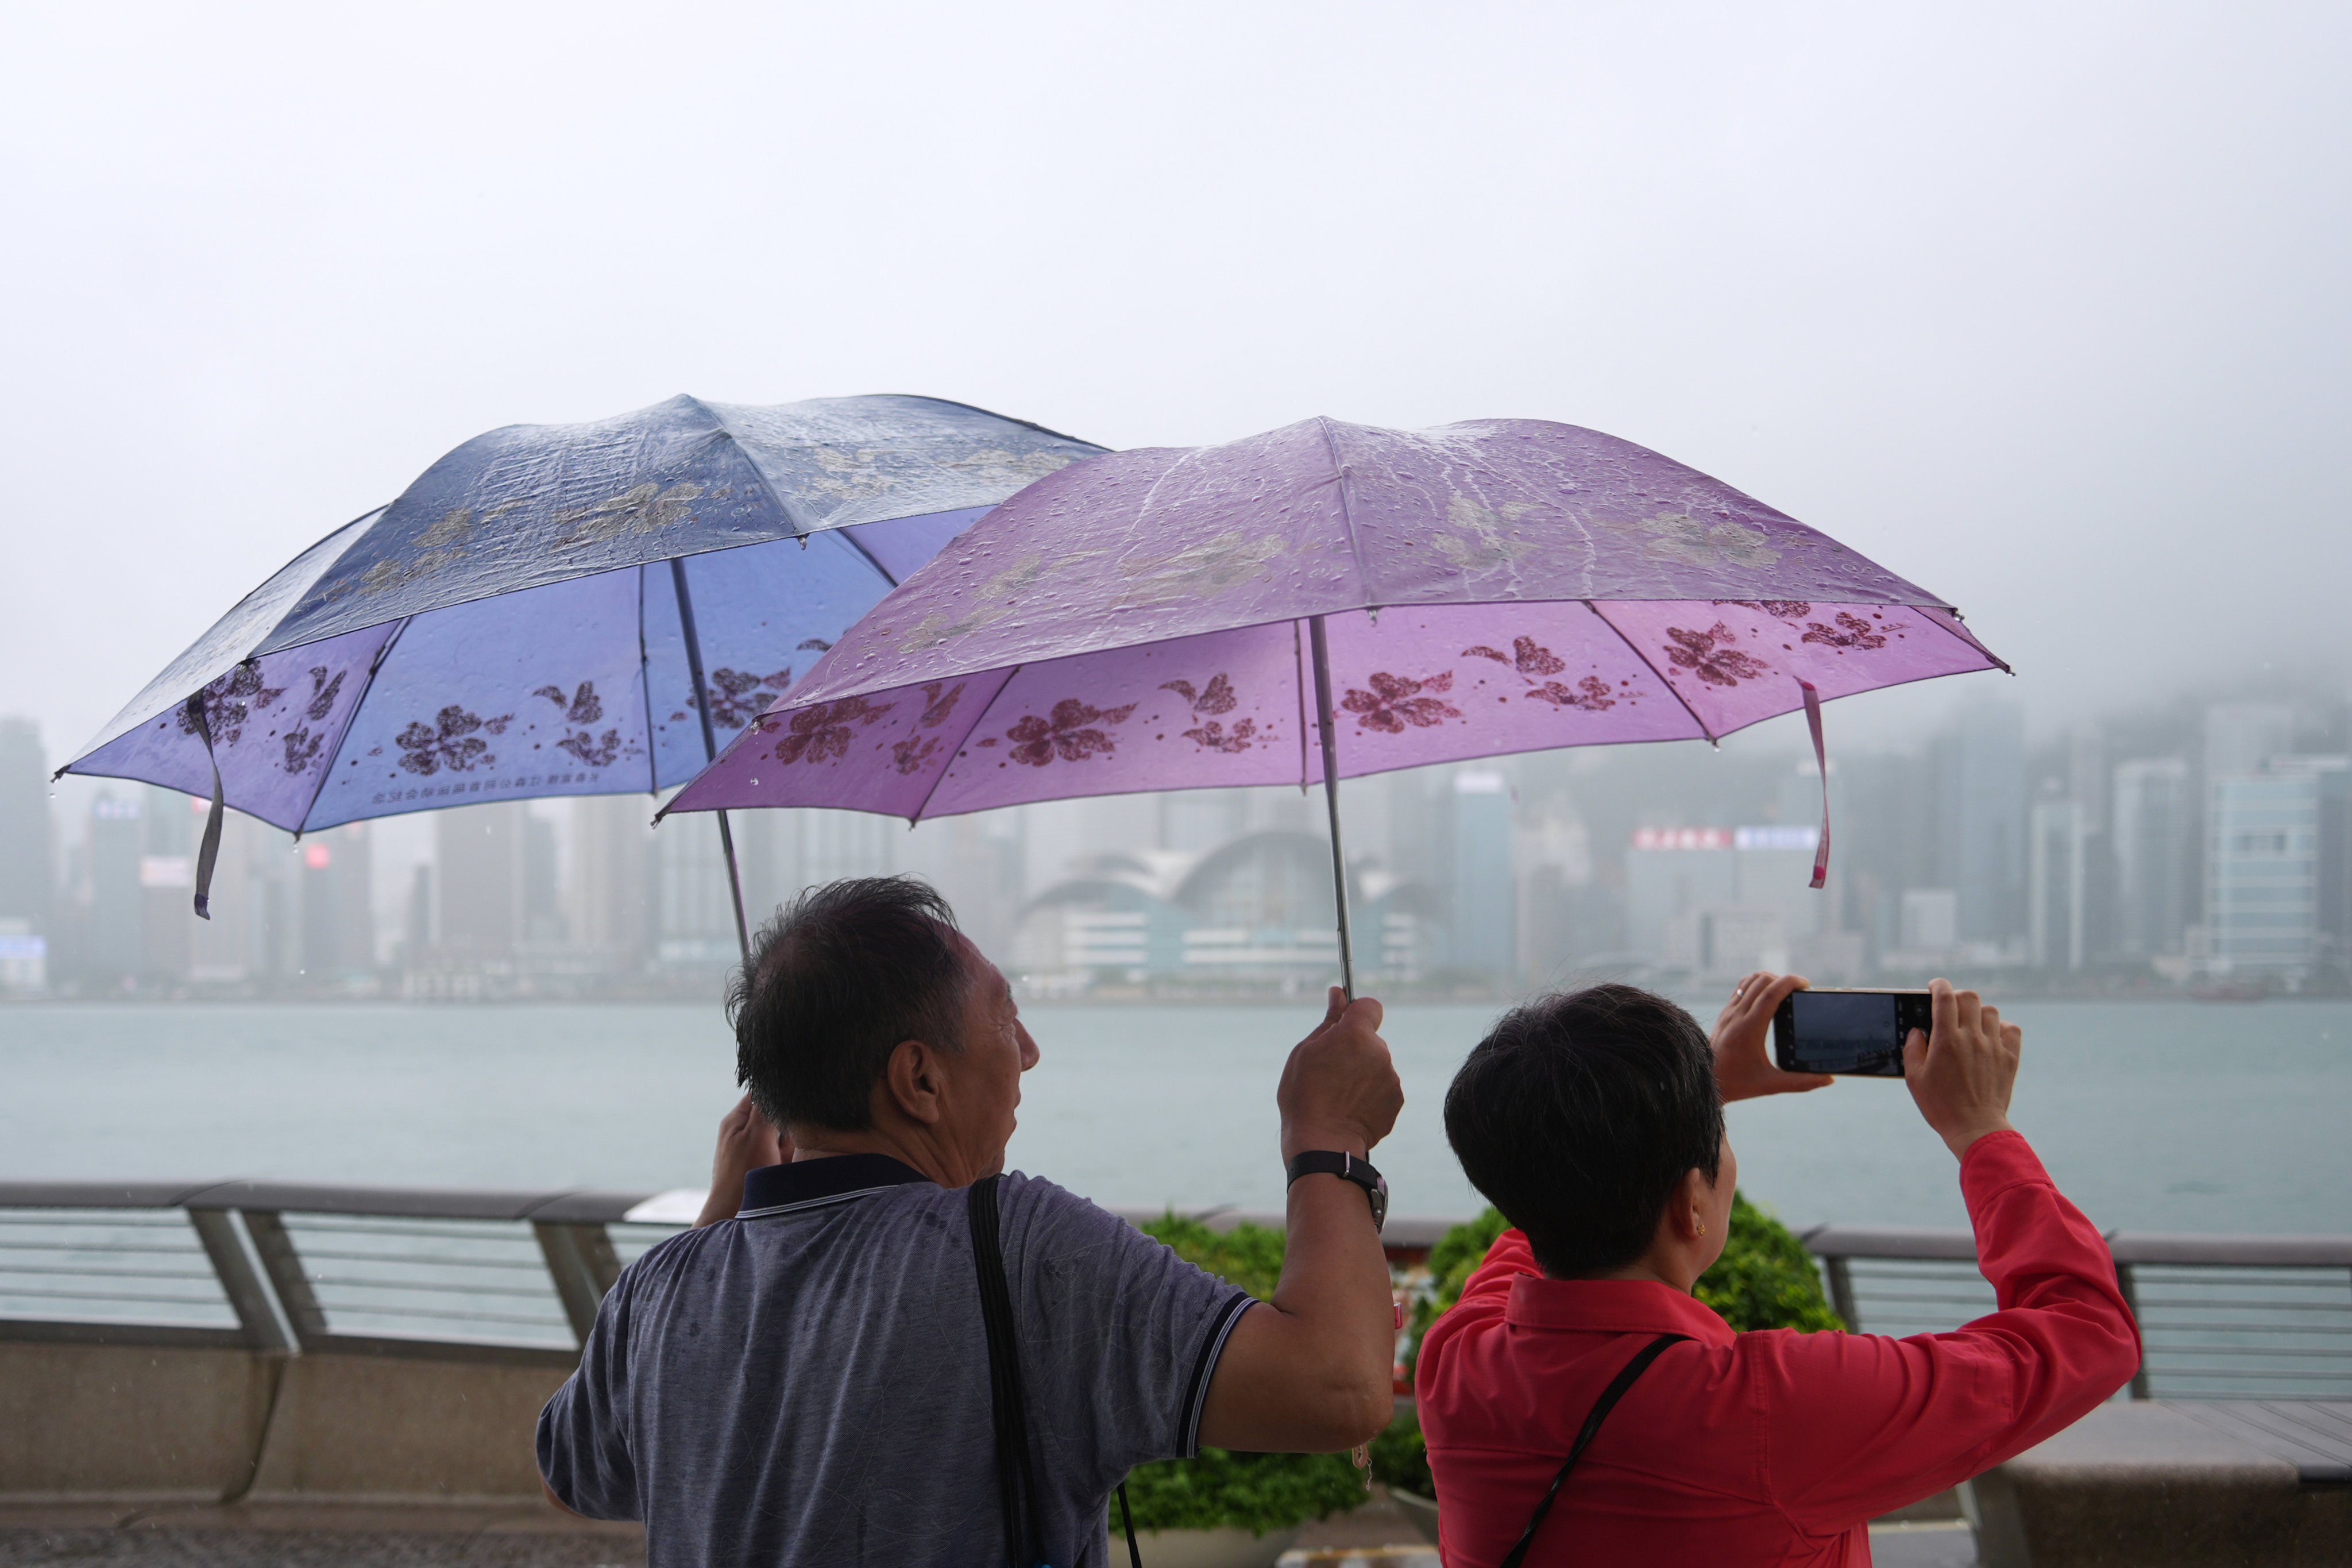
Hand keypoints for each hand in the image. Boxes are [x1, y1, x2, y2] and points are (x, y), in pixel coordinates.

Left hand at [693, 1092, 789, 1227]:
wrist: (735, 1215)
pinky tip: (785, 1171)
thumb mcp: (756, 1133)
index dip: (778, 1095)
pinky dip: (790, 1162)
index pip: (761, 1093)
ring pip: (785, 1137)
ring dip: (790, 1147)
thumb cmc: (743, 1174)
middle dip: (787, 1128)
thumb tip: (774, 1081)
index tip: (792, 1102)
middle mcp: (745, 1133)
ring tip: (781, 1162)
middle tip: (781, 1143)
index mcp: (737, 1120)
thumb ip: (766, 1107)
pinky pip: (785, 1156)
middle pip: (777, 1116)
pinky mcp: (765, 1167)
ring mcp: (756, 1152)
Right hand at [1277, 987, 1402, 1162]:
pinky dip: (1370, 1094)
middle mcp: (1380, 1052)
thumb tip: (1338, 993)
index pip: (1370, 1006)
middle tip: (1331, 1071)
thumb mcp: (1306, 1052)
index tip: (1343, 1026)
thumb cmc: (1305, 1096)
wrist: (1323, 1144)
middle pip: (1371, 1039)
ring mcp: (1391, 1078)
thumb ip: (1328, 1020)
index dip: (1356, 1013)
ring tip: (1339, 1095)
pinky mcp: (1396, 1100)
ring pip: (1377, 1065)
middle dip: (1355, 1049)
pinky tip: (1351, 1108)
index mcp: (1356, 1034)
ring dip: (1362, 1073)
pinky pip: (1383, 1088)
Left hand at [1712, 971, 1833, 1102]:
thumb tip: (1828, 1080)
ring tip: (1785, 991)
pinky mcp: (1724, 1014)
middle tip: (1799, 991)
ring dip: (1769, 979)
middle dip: (1783, 979)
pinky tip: (1766, 997)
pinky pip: (1740, 989)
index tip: (1805, 984)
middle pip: (1761, 981)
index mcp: (1749, 1028)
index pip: (1771, 993)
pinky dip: (1756, 985)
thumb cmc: (1737, 1083)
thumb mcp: (1770, 1084)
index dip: (1790, 982)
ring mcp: (1728, 1012)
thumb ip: (1801, 1083)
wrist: (1705, 1080)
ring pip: (1749, 981)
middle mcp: (1737, 1015)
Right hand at [1903, 979, 2020, 1158]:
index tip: (1934, 987)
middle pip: (1969, 997)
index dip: (1939, 986)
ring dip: (1978, 1013)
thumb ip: (1913, 1049)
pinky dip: (2001, 1027)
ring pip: (1990, 1011)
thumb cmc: (1941, 1105)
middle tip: (1950, 1008)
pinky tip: (1990, 1037)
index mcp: (1946, 1039)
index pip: (1945, 997)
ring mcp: (1994, 1047)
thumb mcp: (1915, 1078)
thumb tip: (1918, 1031)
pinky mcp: (2009, 1058)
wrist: (1975, 1127)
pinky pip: (2011, 1029)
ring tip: (1970, 1025)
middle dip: (1957, 997)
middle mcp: (1972, 1037)